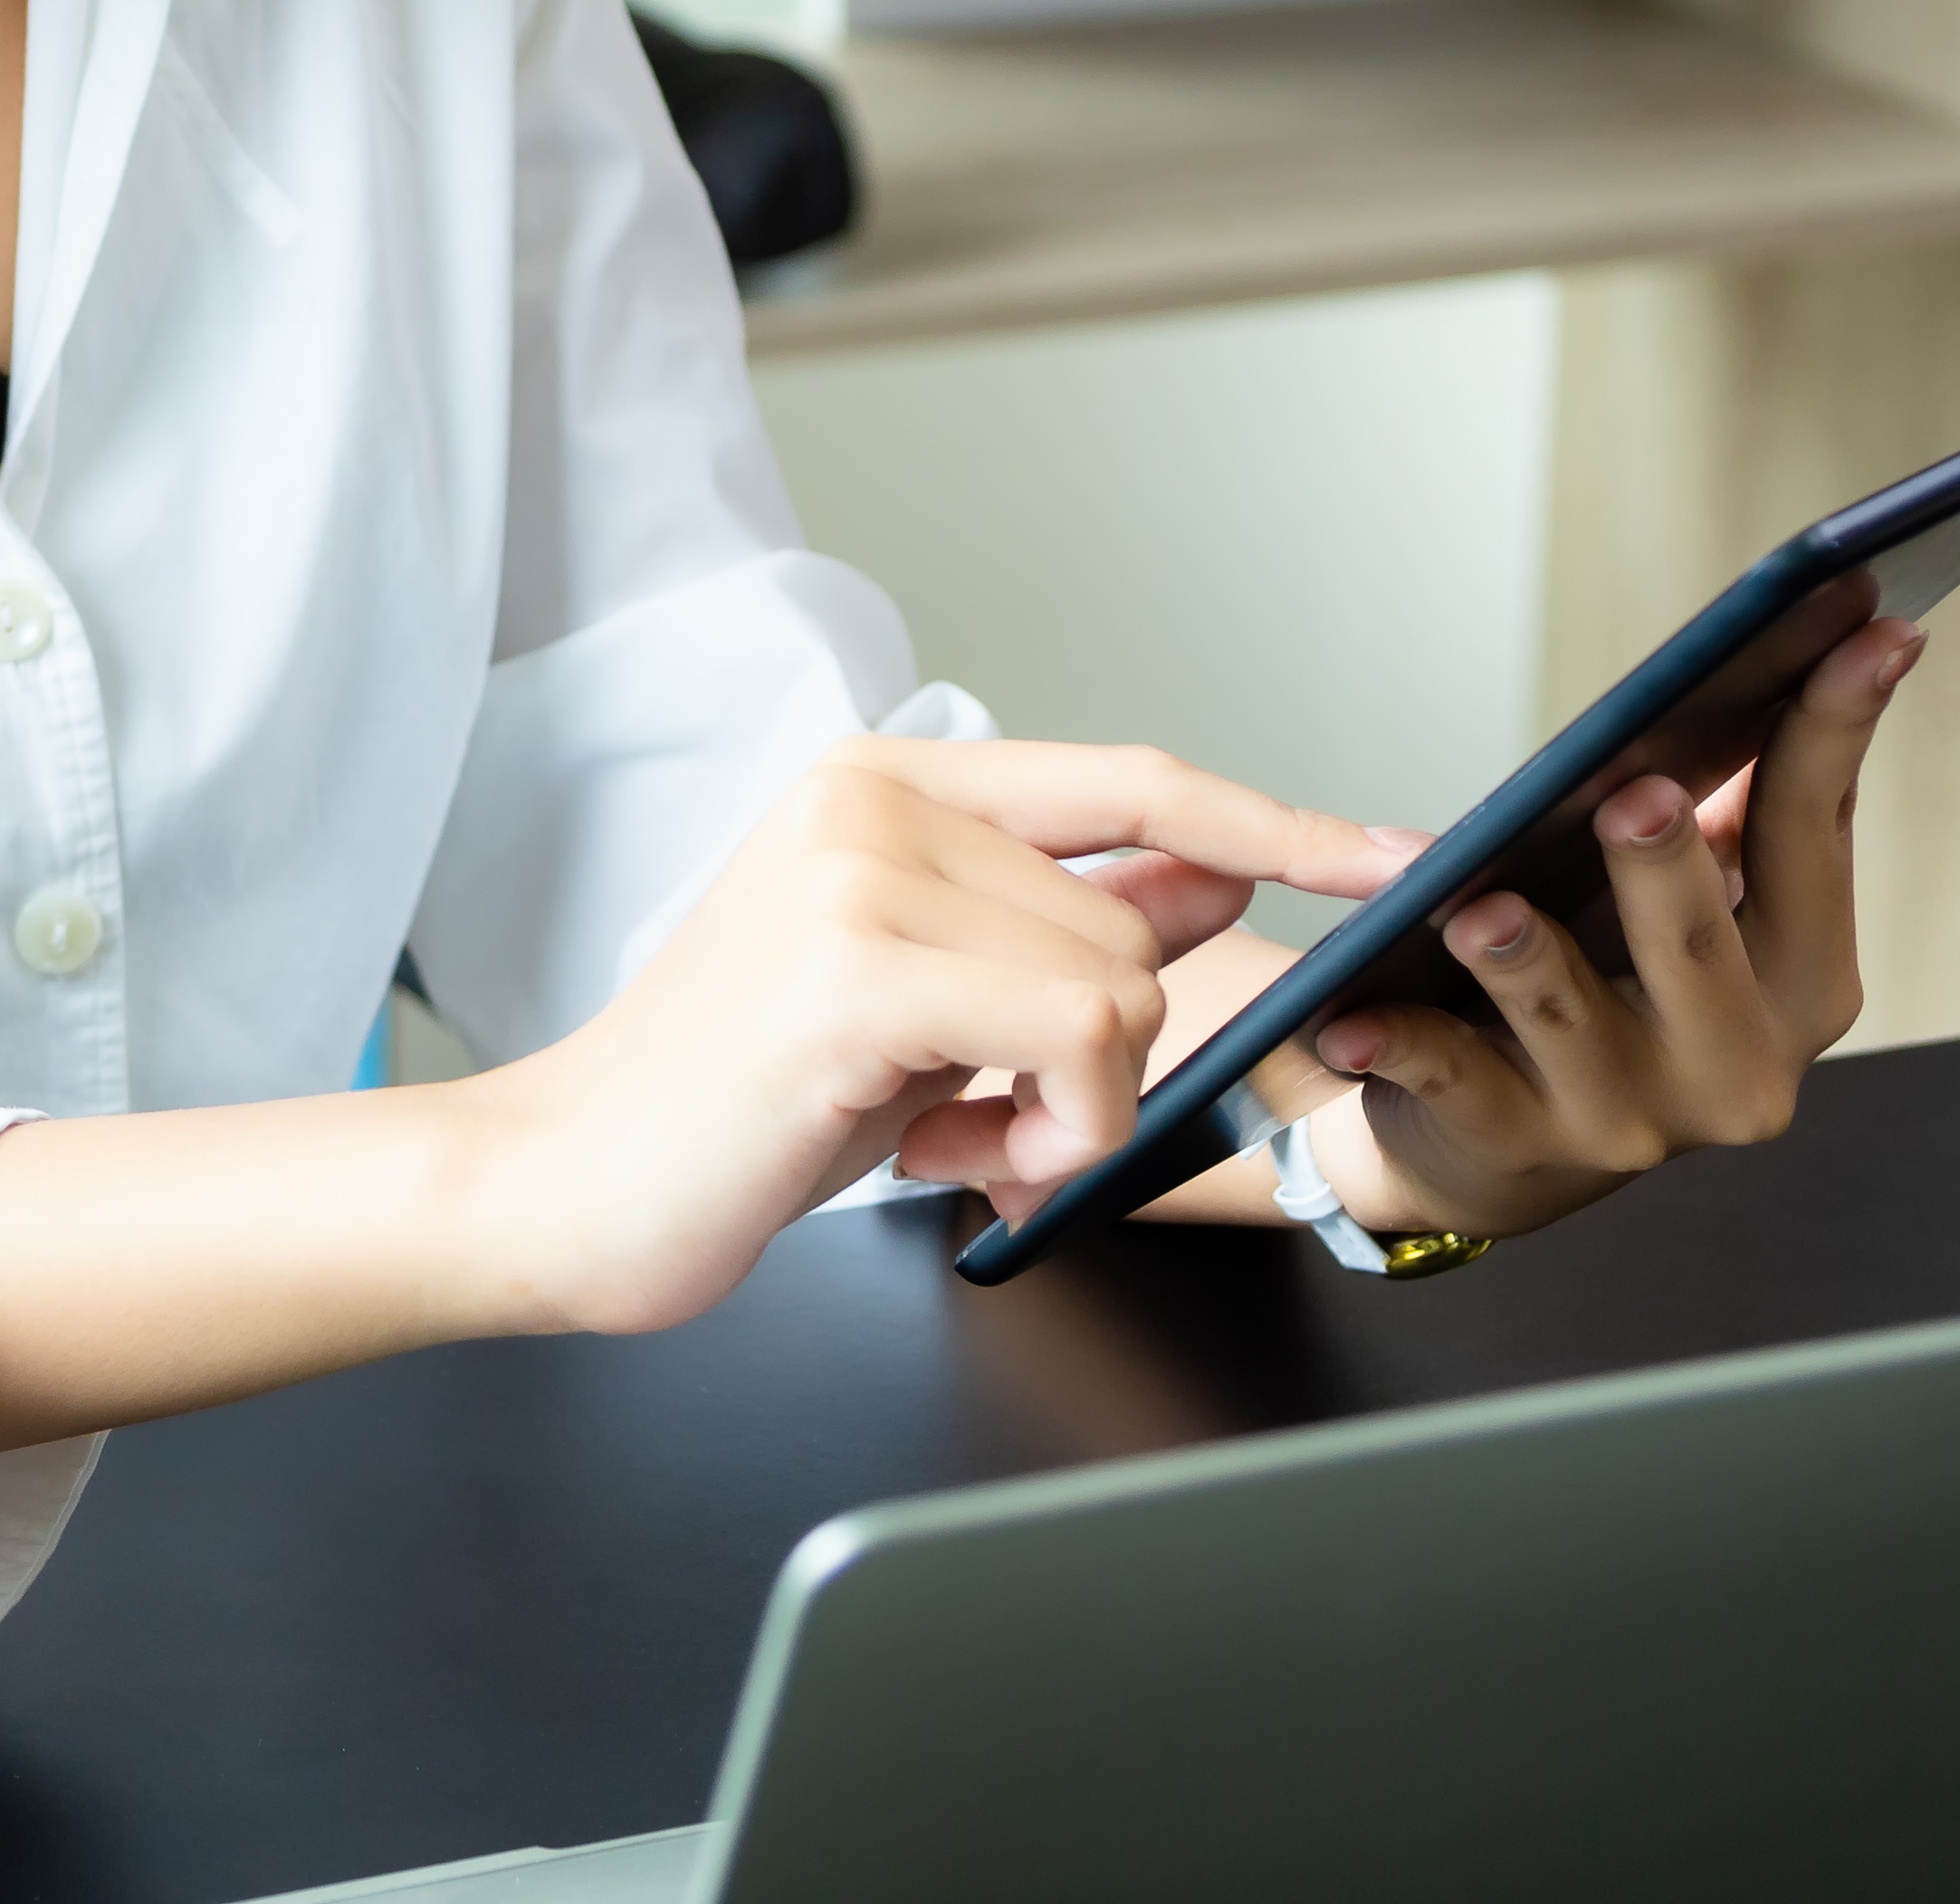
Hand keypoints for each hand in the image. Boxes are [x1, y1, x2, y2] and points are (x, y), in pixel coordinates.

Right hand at [456, 738, 1415, 1335]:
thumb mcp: (925, 1002)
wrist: (568, 1181)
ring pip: (1120, 990)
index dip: (1277, 817)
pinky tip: (949, 1157)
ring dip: (1069, 1112)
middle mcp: (873, 798)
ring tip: (948, 1140)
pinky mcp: (858, 968)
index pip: (1136, 778)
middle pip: (1140, 924)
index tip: (1391, 854)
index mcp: (886, 783)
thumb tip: (1211, 875)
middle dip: (1103, 1060)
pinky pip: (1078, 1044)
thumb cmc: (737, 1104)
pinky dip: (1052, 1131)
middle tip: (987, 1126)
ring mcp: (861, 871)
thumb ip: (1059, 926)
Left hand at [1285, 616, 1921, 1241]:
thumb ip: (1729, 799)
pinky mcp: (1512, 1142)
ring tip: (1476, 909)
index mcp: (1800, 980)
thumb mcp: (1686, 894)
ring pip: (1569, 1018)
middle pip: (1699, 948)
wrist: (1505, 1140)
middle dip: (1667, 868)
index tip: (1867, 631)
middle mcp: (1733, 1062)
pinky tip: (1344, 1022)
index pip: (1813, 840)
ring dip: (1522, 958)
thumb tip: (1756, 661)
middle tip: (1639, 794)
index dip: (1834, 732)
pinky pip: (1446, 1080)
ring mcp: (1624, 1118)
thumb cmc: (1614, 976)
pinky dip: (1394, 1046)